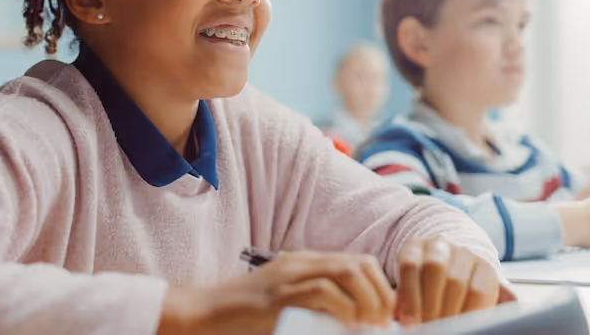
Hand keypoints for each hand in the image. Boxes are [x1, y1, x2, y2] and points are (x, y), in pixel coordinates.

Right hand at [158, 251, 395, 334]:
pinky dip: (343, 308)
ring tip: (371, 325)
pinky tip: (347, 325)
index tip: (387, 317)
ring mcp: (289, 276)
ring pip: (347, 272)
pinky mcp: (278, 295)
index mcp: (305, 264)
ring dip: (367, 300)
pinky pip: (322, 292)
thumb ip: (316, 308)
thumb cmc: (244, 319)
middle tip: (384, 323)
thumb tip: (354, 326)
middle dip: (381, 293)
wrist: (202, 315)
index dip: (381, 288)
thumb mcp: (287, 307)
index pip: (358, 263)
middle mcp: (300, 263)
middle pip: (359, 264)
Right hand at [395, 237, 514, 325]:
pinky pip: (409, 266)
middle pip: (456, 279)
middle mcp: (463, 253)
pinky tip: (406, 315)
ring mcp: (437, 246)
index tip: (460, 330)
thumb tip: (511, 317)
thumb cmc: (459, 299)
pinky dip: (407, 294)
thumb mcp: (477, 306)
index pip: (479, 290)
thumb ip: (488, 312)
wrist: (437, 271)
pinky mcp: (413, 247)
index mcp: (485, 269)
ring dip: (425, 303)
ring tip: (420, 326)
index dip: (467, 314)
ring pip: (434, 268)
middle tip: (437, 331)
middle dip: (443, 311)